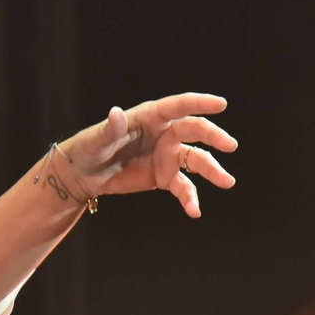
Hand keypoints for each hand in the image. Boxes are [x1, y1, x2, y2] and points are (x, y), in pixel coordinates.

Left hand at [59, 92, 237, 217]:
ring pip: (197, 160)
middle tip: (230, 145)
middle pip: (195, 131)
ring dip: (213, 170)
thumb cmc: (89, 148)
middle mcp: (164, 134)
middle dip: (214, 137)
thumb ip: (111, 129)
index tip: (220, 104)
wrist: (84, 174)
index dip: (199, 103)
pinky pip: (184, 187)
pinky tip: (194, 211)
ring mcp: (167, 155)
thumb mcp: (97, 139)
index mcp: (150, 117)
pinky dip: (190, 198)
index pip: (178, 106)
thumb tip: (116, 114)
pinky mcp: (165, 177)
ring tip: (227, 182)